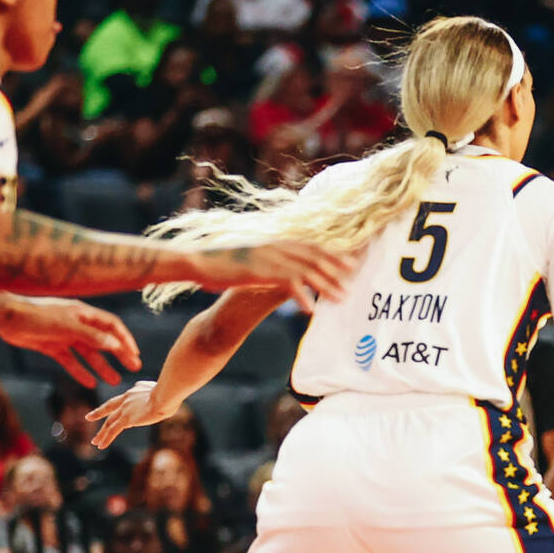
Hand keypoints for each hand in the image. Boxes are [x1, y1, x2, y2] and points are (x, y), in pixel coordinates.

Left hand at [0, 296, 140, 386]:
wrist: (7, 318)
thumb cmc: (38, 316)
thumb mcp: (68, 326)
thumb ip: (91, 336)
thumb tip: (114, 345)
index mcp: (84, 314)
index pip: (112, 326)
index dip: (124, 339)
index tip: (134, 354)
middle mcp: (77, 324)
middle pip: (103, 341)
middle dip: (118, 355)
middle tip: (132, 368)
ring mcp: (65, 336)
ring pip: (88, 354)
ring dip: (101, 366)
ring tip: (113, 381)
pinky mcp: (52, 346)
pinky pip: (70, 361)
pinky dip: (79, 371)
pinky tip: (89, 382)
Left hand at [87, 380, 174, 448]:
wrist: (166, 395)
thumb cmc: (169, 393)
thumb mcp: (160, 390)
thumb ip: (151, 390)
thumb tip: (147, 389)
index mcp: (134, 390)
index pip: (123, 399)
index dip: (115, 404)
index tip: (109, 407)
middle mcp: (127, 398)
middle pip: (110, 409)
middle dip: (99, 414)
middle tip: (89, 417)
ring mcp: (125, 409)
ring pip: (109, 423)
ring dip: (102, 433)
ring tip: (95, 441)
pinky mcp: (127, 419)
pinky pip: (113, 430)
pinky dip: (106, 438)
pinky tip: (101, 446)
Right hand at [194, 243, 356, 312]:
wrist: (199, 262)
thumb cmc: (223, 264)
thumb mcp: (252, 262)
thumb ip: (271, 264)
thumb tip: (286, 273)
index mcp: (275, 242)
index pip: (311, 246)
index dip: (332, 254)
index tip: (351, 263)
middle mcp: (276, 247)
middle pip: (314, 256)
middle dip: (336, 268)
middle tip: (354, 280)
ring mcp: (269, 258)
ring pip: (306, 270)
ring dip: (326, 285)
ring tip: (341, 298)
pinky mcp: (260, 272)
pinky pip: (287, 284)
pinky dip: (301, 296)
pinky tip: (311, 310)